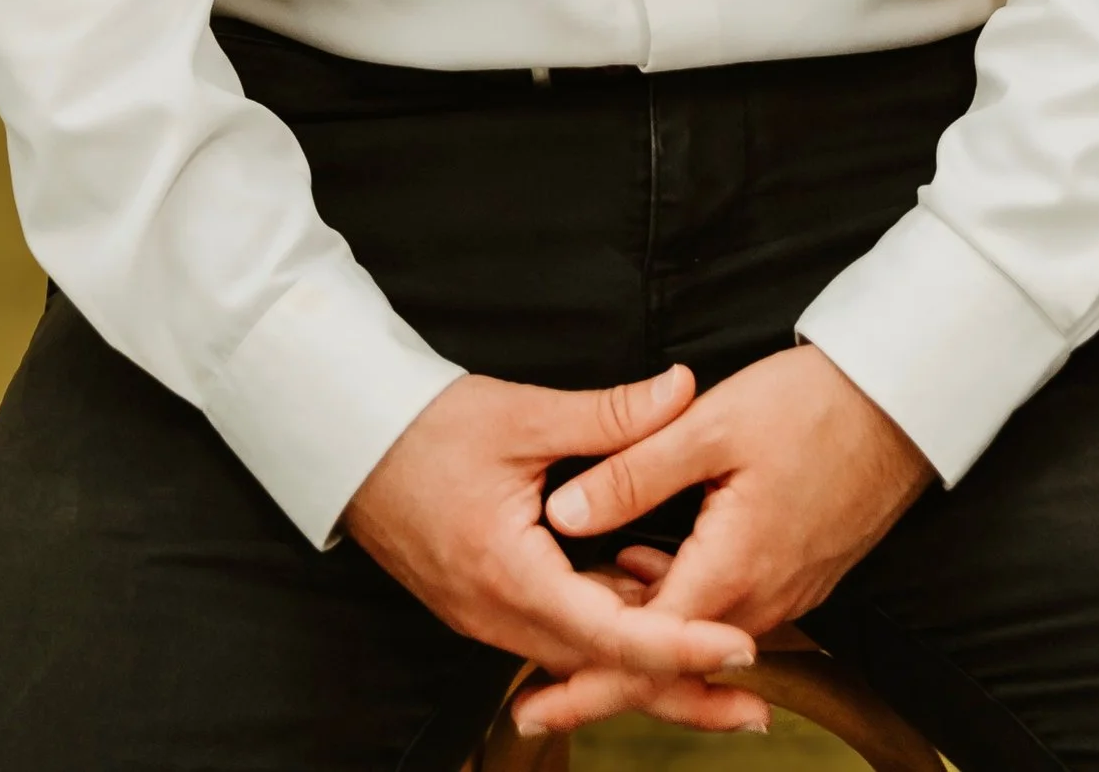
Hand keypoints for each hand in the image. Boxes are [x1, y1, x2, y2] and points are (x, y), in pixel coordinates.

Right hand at [344, 364, 770, 735]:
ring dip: (646, 674)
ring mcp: (488, 619)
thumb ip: (610, 416)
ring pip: (580, 662)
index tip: (739, 649)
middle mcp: (498, 616)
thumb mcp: (523, 414)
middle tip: (751, 707)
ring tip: (719, 682)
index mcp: (509, 574)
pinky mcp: (485, 607)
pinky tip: (653, 631)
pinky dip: (607, 643)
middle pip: (602, 670)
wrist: (347, 440)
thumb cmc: (426, 424)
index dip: (679, 645)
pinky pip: (556, 640)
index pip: (609, 633)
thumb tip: (683, 390)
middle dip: (678, 689)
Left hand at [518, 347, 933, 735]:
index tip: (533, 706)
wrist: (901, 403)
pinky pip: (728, 614)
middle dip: (603, 679)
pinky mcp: (799, 574)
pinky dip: (681, 612)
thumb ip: (633, 472)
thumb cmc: (811, 405)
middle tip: (538, 699)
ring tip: (578, 635)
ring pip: (700, 640)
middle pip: (671, 662)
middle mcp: (763, 602)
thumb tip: (563, 515)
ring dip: (643, 642)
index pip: (645, 652)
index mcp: (732, 572)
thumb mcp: (710, 425)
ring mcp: (787, 593)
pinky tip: (644, 577)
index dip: (585, 682)